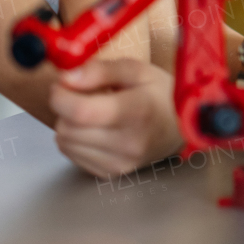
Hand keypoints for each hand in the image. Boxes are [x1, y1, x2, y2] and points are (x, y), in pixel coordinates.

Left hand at [49, 58, 182, 177]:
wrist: (182, 127)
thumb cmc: (161, 95)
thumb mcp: (138, 70)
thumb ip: (101, 70)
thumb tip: (67, 78)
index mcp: (137, 111)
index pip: (81, 111)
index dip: (61, 96)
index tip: (62, 84)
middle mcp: (128, 143)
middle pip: (67, 127)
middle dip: (65, 108)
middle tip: (82, 95)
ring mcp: (119, 162)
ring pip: (65, 143)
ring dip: (69, 124)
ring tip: (93, 113)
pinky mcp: (110, 173)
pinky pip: (72, 155)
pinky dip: (76, 140)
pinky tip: (96, 129)